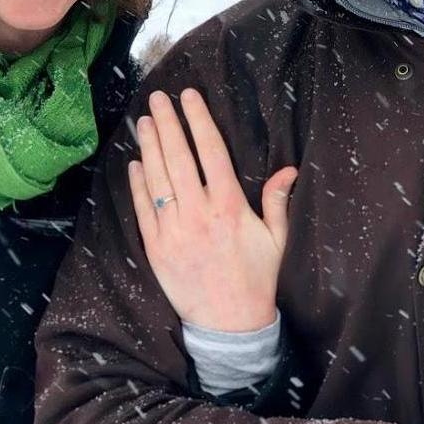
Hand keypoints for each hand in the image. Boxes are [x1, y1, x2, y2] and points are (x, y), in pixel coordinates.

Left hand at [128, 88, 297, 331]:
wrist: (230, 326)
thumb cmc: (257, 279)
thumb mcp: (276, 239)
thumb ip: (277, 201)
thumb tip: (288, 169)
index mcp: (229, 206)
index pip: (211, 151)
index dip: (198, 120)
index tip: (189, 97)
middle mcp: (198, 213)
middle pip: (178, 157)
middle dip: (167, 123)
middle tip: (157, 98)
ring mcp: (173, 230)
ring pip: (157, 178)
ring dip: (149, 146)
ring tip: (144, 121)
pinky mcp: (156, 248)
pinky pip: (143, 208)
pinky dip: (137, 184)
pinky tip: (136, 163)